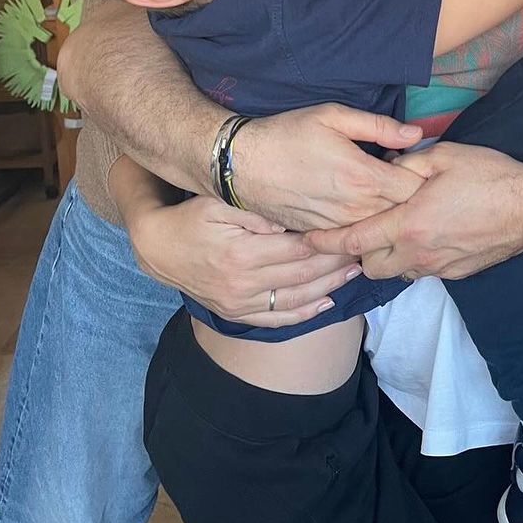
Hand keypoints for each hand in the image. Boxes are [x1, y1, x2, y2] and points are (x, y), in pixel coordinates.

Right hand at [126, 190, 362, 327]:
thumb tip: (291, 218)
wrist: (157, 248)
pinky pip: (277, 319)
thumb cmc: (191, 217)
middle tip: (364, 250)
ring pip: (296, 299)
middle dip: (338, 263)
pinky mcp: (236, 313)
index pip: (299, 247)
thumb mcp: (219, 202)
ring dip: (330, 287)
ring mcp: (239, 302)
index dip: (330, 241)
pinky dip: (305, 313)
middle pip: (304, 274)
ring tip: (355, 272)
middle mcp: (243, 282)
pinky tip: (326, 302)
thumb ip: (256, 210)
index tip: (354, 231)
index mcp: (243, 251)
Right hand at [231, 103, 425, 229]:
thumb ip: (378, 126)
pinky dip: (362, 224)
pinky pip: (355, 237)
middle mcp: (354, 209)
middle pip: (402, 213)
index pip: (415, 189)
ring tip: (371, 189)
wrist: (242, 164)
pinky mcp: (322, 236)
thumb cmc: (288, 134)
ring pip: (379, 229)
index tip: (407, 162)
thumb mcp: (333, 116)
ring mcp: (338, 227)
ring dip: (384, 212)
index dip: (418, 175)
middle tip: (392, 174)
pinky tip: (352, 204)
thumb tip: (415, 134)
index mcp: (363, 177)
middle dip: (406, 196)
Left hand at [306, 142, 522, 279]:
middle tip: (360, 226)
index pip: (353, 240)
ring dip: (386, 255)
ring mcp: (437, 266)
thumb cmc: (489, 176)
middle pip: (368, 265)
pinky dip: (412, 257)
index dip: (326, 241)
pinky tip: (424, 234)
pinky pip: (420, 270)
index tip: (307, 238)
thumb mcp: (443, 156)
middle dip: (358, 250)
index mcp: (409, 223)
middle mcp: (418, 252)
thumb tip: (383, 167)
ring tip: (391, 230)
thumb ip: (405, 163)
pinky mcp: (454, 273)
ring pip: (394, 271)